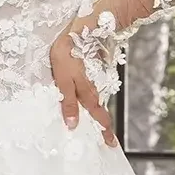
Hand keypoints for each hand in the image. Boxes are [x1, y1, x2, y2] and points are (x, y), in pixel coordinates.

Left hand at [49, 27, 117, 146]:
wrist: (78, 30)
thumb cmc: (67, 55)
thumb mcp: (64, 81)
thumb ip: (69, 102)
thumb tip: (73, 125)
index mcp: (87, 94)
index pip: (98, 116)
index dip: (104, 130)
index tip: (111, 144)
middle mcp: (93, 88)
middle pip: (100, 110)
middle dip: (104, 125)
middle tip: (109, 139)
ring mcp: (93, 79)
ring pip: (97, 99)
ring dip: (99, 112)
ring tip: (100, 124)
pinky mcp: (90, 69)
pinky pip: (92, 88)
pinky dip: (93, 98)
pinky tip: (89, 100)